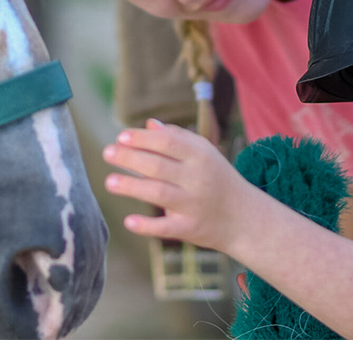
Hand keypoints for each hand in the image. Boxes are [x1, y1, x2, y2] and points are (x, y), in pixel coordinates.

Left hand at [102, 119, 254, 252]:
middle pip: (158, 166)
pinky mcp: (191, 229)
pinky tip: (128, 221)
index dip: (143, 139)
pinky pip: (166, 227)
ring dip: (132, 187)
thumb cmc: (218, 178)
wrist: (245, 217)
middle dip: (130, 158)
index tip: (121, 136)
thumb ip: (177, 138)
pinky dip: (147, 226)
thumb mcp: (204, 153)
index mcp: (200, 155)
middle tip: (107, 152)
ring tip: (109, 181)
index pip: (167, 142)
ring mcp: (194, 204)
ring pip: (159, 194)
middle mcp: (197, 178)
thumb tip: (148, 124)